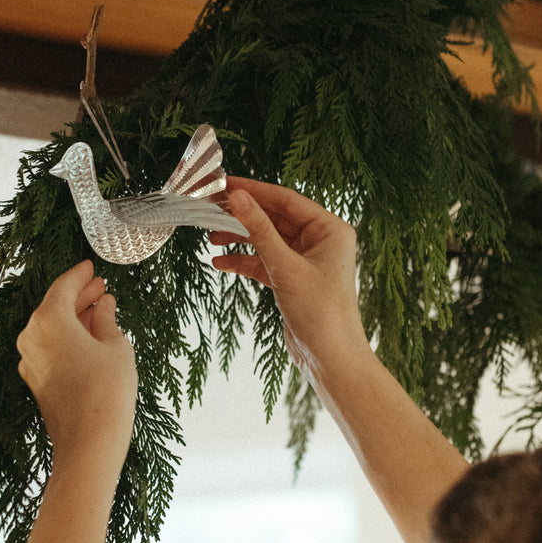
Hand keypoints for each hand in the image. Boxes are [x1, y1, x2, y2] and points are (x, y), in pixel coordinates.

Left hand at [17, 261, 137, 461]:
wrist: (88, 444)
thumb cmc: (106, 393)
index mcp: (49, 320)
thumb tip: (104, 305)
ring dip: (74, 318)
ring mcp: (29, 360)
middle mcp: (32, 336)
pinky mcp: (35, 380)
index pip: (64, 286)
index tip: (90, 266)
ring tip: (99, 312)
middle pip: (55, 306)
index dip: (80, 275)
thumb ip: (107, 319)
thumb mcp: (116, 347)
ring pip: (51, 328)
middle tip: (100, 288)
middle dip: (78, 296)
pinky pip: (50, 348)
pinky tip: (88, 340)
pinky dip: (67, 339)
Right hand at [211, 178, 367, 380]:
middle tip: (211, 209)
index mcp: (329, 229)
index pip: (286, 200)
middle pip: (274, 218)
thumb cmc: (321, 313)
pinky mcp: (293, 280)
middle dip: (243, 216)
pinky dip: (244, 262)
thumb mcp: (286, 268)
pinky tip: (221, 263)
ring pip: (267, 240)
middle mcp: (320, 241)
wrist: (330, 358)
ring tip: (212, 238)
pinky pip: (264, 262)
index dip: (254, 191)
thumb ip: (260, 230)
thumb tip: (237, 197)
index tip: (224, 184)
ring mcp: (306, 261)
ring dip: (240, 238)